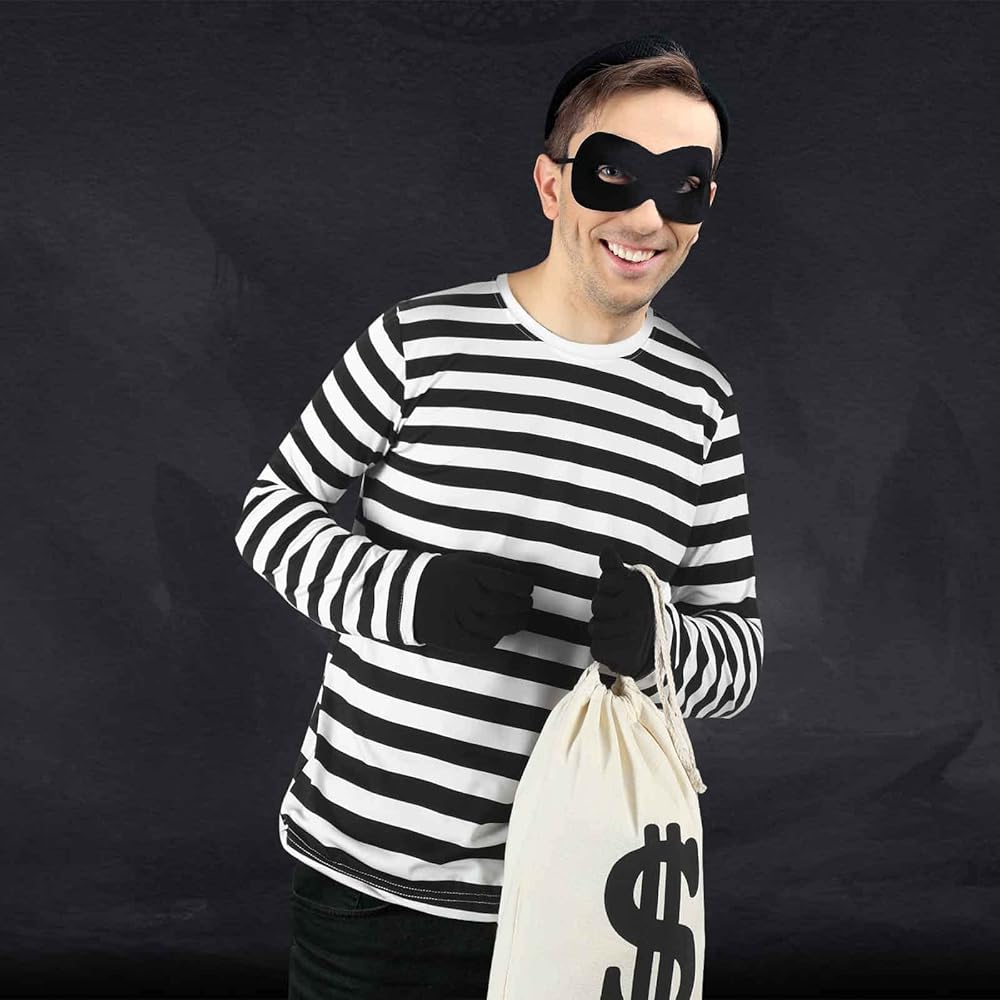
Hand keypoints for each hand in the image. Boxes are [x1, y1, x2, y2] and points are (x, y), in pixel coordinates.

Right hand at [413, 550, 533, 651]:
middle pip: (504, 605)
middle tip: (527, 605)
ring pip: (495, 626)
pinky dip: (494, 639)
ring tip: (521, 620)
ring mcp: (457, 617)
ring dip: (514, 624)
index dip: (524, 586)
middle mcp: (464, 595)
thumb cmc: (442, 574)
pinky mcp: (450, 637)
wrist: (404, 594)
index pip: (508, 581)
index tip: (529, 588)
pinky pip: (479, 643)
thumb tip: (520, 572)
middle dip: (522, 606)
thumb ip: (493, 563)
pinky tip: (500, 633)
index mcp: (469, 573)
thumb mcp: (465, 560)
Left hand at [587, 544, 655, 677]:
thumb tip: (606, 549)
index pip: (605, 582)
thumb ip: (614, 568)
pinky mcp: (625, 654)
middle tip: (621, 616)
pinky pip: (596, 648)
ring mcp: (632, 631)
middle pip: (597, 605)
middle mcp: (638, 607)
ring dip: (603, 631)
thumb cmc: (638, 610)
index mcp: (640, 587)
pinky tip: (618, 646)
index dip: (608, 589)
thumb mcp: (630, 584)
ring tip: (621, 631)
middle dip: (603, 612)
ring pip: (595, 627)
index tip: (621, 594)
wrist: (659, 646)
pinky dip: (603, 649)